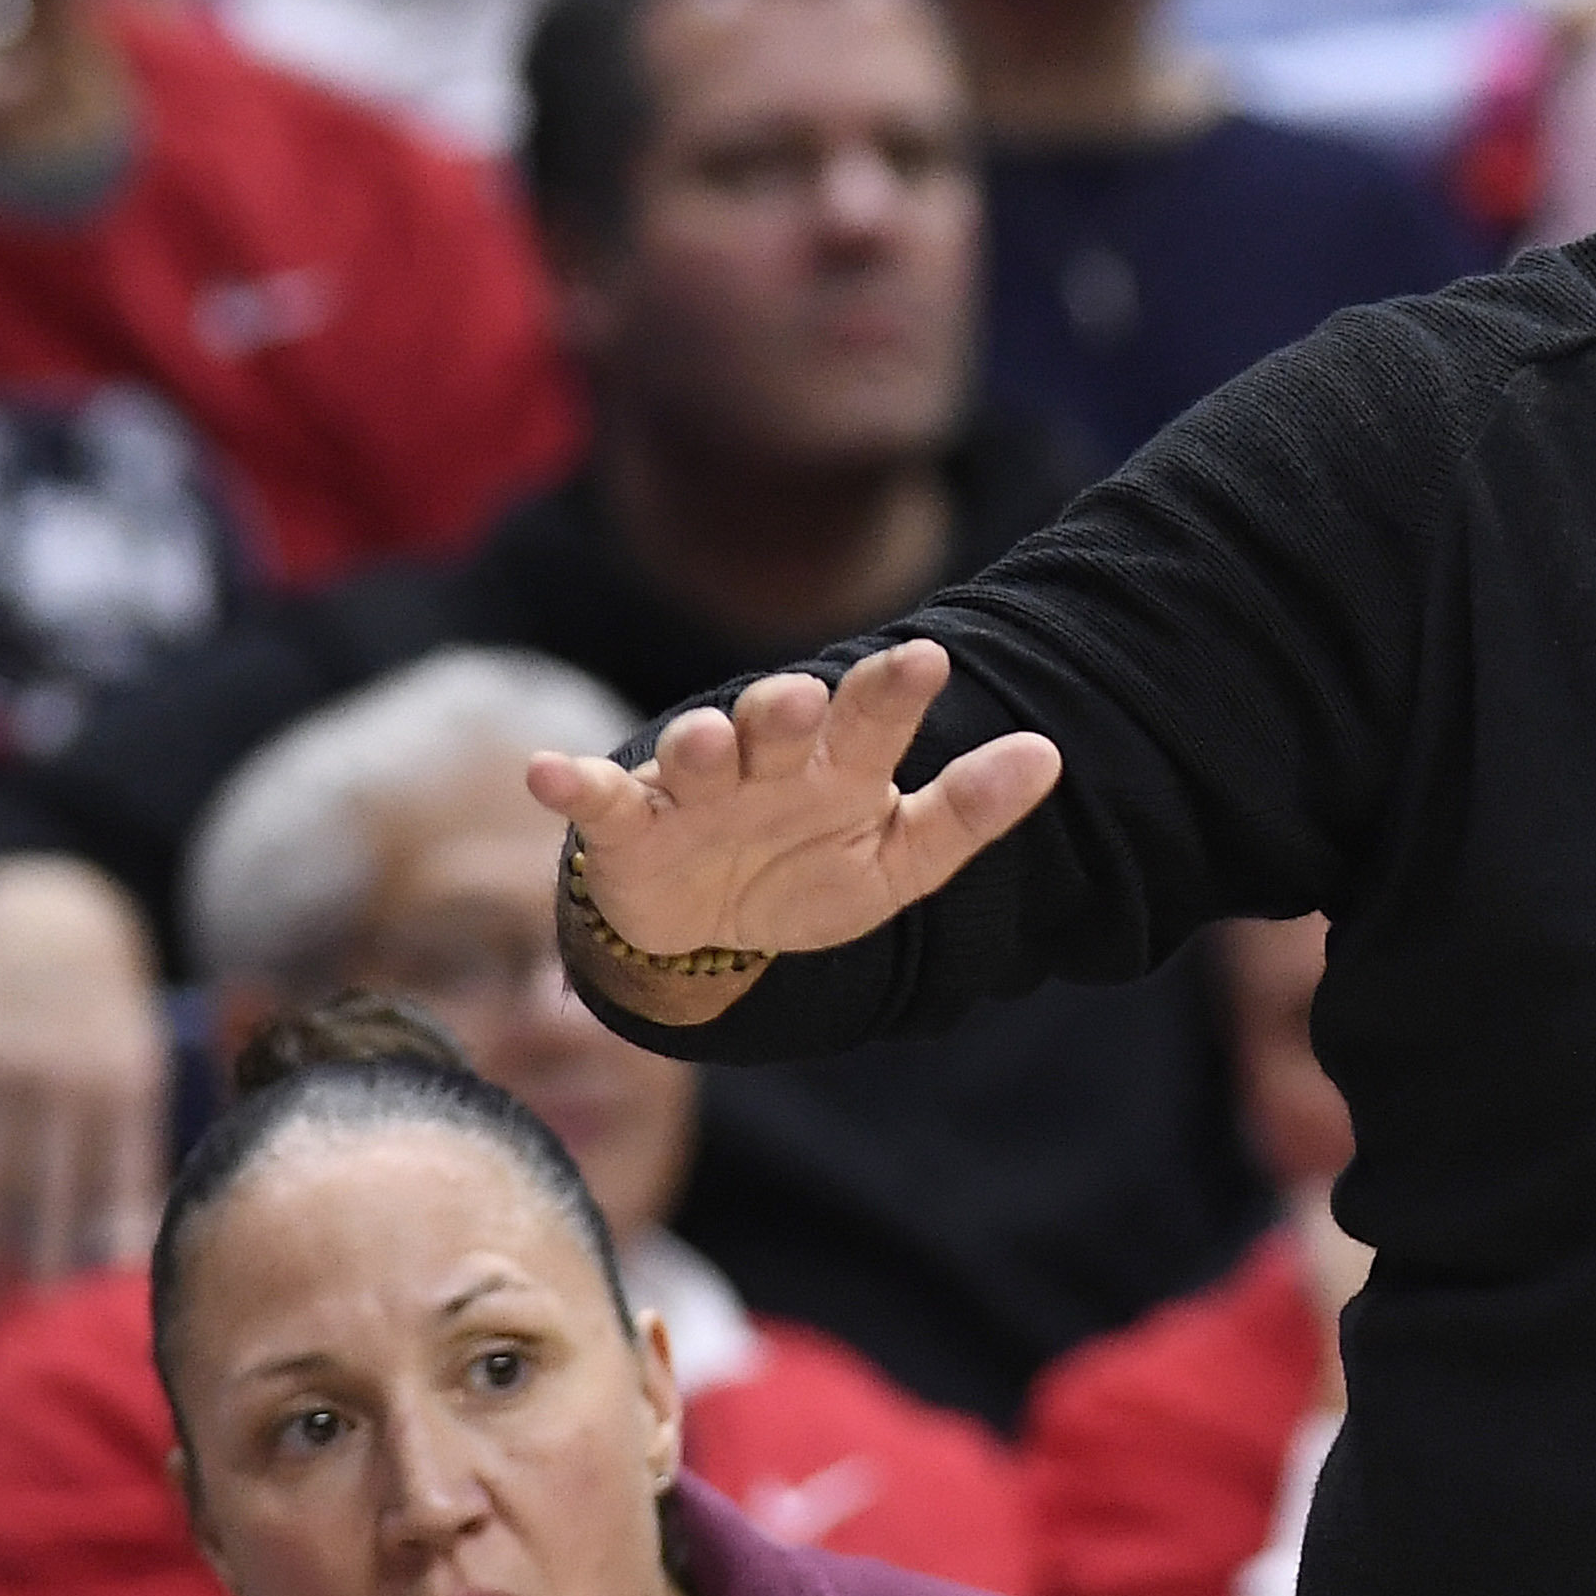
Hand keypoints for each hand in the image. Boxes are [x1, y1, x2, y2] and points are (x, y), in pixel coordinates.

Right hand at [0, 855, 169, 1300]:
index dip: (113, 1245)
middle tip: (39, 1335)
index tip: (108, 1310)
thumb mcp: (148, 1052)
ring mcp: (0, 1070)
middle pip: (51, 1193)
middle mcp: (62, 1081)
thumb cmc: (111, 1004)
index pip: (123, 1180)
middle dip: (44, 1267)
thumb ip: (141, 1129)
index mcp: (128, 1082)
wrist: (48, 910)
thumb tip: (148, 1221)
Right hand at [523, 642, 1060, 988]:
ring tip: (708, 739)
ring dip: (699, 745)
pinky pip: (597, 803)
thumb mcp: (900, 864)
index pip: (871, 719)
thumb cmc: (811, 878)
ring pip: (695, 755)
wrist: (714, 936)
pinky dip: (572, 785)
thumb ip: (968, 812)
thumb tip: (1047, 754)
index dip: (893, 691)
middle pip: (777, 725)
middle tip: (802, 697)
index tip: (925, 658)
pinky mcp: (626, 830)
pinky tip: (548, 773)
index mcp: (838, 766)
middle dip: (786, 711)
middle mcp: (764, 763)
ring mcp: (692, 792)